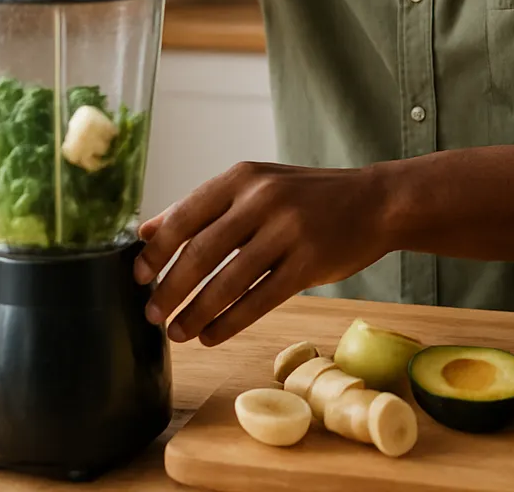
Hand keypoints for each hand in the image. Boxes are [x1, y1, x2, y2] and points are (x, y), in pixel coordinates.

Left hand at [134, 161, 392, 345]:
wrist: (375, 201)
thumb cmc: (307, 196)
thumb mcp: (255, 185)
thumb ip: (202, 206)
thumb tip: (145, 232)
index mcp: (242, 177)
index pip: (185, 216)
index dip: (157, 251)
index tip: (138, 277)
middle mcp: (263, 199)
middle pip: (201, 252)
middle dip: (170, 289)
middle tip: (152, 313)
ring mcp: (289, 231)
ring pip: (228, 282)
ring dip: (196, 313)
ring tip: (178, 333)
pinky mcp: (310, 263)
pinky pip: (260, 300)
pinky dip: (230, 323)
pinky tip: (212, 336)